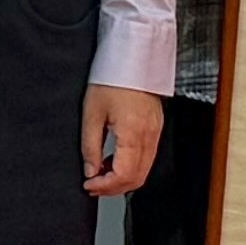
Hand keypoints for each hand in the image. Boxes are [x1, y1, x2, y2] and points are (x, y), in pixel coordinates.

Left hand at [83, 84, 166, 200]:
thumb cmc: (112, 78)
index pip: (123, 175)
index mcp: (133, 133)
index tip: (89, 186)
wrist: (132, 57)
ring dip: (123, 178)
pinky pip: (148, 157)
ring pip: (144, 171)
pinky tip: (115, 160)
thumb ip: (90, 147)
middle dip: (114, 188)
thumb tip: (90, 170)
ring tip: (102, 173)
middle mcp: (149, 135)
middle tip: (94, 186)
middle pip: (137, 178)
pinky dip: (132, 166)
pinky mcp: (156, 127)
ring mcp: (155, 132)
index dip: (105, 187)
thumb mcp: (92, 113)